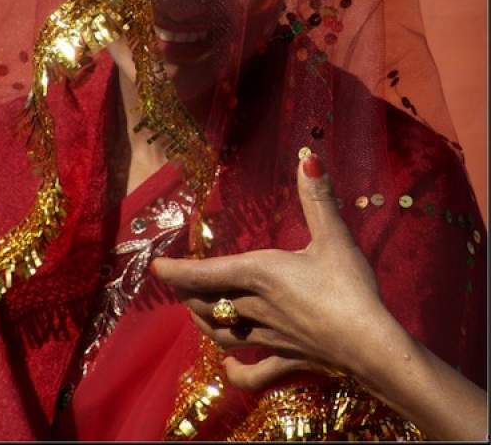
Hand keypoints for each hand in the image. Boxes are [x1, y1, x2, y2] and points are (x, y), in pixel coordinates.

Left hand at [152, 153, 386, 390]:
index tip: (157, 269)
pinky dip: (236, 372)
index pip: (207, 272)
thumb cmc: (350, 287)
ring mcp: (270, 339)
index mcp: (260, 274)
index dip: (178, 271)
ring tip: (193, 311)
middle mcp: (257, 307)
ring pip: (223, 332)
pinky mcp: (288, 361)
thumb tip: (307, 156)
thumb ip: (317, 197)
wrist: (372, 346)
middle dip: (187, 293)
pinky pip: (255, 374)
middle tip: (175, 283)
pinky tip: (227, 367)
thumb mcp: (334, 236)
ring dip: (203, 321)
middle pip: (208, 303)